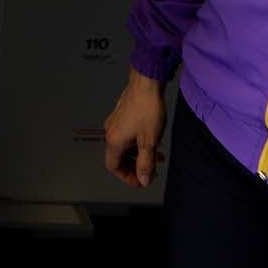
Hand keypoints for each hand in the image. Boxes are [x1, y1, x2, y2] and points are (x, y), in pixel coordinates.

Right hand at [103, 68, 167, 187]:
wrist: (146, 86)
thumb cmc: (147, 110)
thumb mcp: (149, 142)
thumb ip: (146, 163)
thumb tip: (143, 180)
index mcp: (114, 141)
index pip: (113, 166)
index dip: (126, 177)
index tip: (141, 181)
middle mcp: (111, 132)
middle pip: (118, 158)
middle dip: (134, 167)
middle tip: (150, 172)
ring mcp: (115, 123)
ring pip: (124, 147)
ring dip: (138, 155)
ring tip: (156, 158)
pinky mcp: (121, 116)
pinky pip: (126, 136)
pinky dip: (137, 144)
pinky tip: (151, 142)